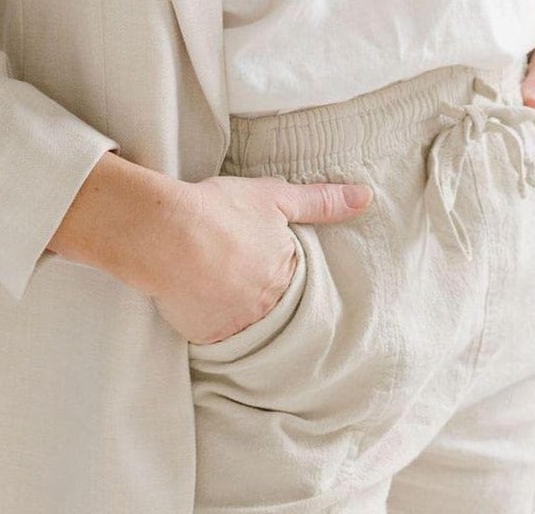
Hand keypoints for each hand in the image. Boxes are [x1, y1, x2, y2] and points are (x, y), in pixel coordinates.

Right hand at [149, 174, 371, 346]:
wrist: (167, 234)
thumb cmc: (221, 210)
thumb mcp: (275, 196)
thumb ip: (321, 200)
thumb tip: (366, 198)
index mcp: (288, 274)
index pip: (294, 278)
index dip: (276, 264)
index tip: (257, 254)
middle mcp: (269, 307)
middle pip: (271, 303)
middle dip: (257, 289)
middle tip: (233, 268)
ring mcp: (239, 326)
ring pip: (246, 322)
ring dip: (236, 307)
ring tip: (217, 284)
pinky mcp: (208, 338)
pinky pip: (216, 336)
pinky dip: (211, 320)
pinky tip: (200, 300)